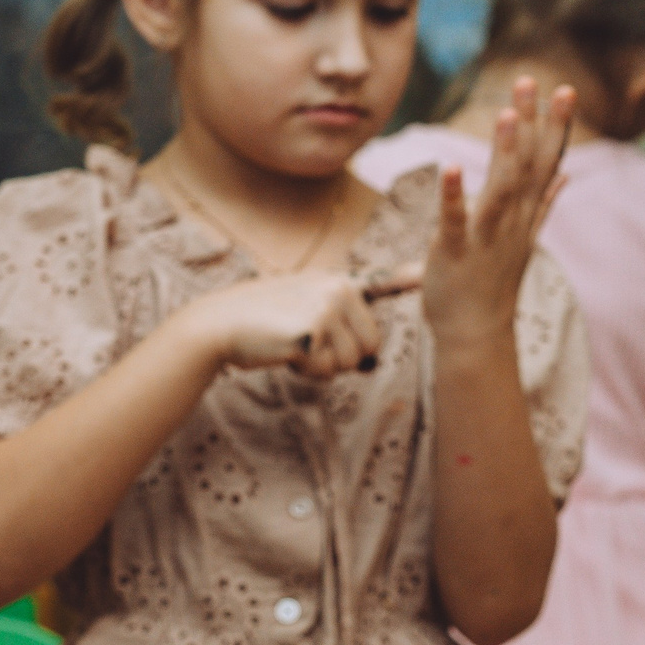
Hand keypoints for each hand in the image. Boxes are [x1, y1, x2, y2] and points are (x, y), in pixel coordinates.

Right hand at [175, 269, 391, 377]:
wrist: (218, 325)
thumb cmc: (258, 325)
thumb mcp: (303, 313)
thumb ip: (340, 331)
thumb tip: (373, 366)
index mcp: (339, 281)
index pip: (382, 282)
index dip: (407, 278)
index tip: (426, 274)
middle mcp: (339, 288)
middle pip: (370, 345)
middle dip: (341, 358)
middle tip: (306, 345)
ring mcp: (328, 307)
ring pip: (350, 362)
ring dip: (322, 366)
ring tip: (292, 345)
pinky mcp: (315, 328)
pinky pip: (327, 370)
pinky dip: (306, 371)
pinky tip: (284, 351)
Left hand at [423, 75, 573, 352]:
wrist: (474, 333)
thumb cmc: (492, 284)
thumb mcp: (524, 240)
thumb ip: (544, 204)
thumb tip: (565, 175)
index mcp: (526, 214)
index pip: (547, 162)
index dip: (555, 126)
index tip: (563, 89)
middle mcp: (512, 221)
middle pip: (526, 165)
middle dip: (529, 123)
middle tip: (527, 81)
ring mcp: (486, 236)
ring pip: (501, 188)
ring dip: (505, 151)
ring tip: (506, 114)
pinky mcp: (454, 252)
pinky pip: (455, 220)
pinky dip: (454, 196)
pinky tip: (450, 167)